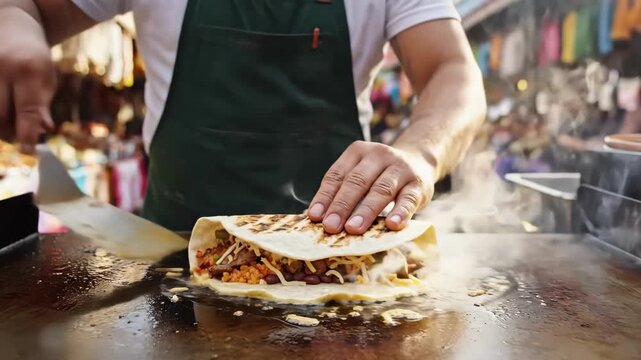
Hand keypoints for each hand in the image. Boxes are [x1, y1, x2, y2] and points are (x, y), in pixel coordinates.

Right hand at [0, 8, 55, 151]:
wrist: (13, 29)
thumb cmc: (35, 60)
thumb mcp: (47, 80)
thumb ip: (42, 105)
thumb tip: (44, 129)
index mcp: (28, 71)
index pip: (27, 110)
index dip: (28, 134)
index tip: (29, 150)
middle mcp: (2, 68)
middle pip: (0, 115)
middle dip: (9, 132)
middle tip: (18, 136)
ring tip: (10, 123)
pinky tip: (4, 112)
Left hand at [307, 141, 435, 234]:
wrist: (419, 161)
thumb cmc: (380, 175)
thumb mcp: (361, 175)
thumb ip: (343, 192)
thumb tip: (321, 220)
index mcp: (358, 152)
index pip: (337, 175)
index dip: (325, 197)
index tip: (315, 217)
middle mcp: (379, 155)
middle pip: (357, 181)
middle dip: (342, 205)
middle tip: (331, 227)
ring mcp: (400, 168)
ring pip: (381, 189)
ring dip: (366, 211)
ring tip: (353, 229)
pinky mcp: (418, 184)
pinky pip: (408, 199)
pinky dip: (400, 212)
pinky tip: (392, 225)